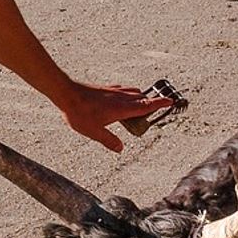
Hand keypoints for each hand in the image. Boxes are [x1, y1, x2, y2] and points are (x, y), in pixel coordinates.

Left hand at [52, 81, 174, 151]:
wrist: (66, 93)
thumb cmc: (79, 112)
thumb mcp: (94, 132)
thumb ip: (109, 140)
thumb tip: (120, 148)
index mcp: (121, 108)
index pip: (146, 106)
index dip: (160, 104)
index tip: (171, 101)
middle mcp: (120, 98)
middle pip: (143, 98)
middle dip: (152, 103)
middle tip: (157, 108)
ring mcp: (113, 91)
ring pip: (133, 92)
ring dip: (141, 98)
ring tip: (142, 105)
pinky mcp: (106, 88)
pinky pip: (123, 90)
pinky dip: (129, 93)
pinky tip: (124, 97)